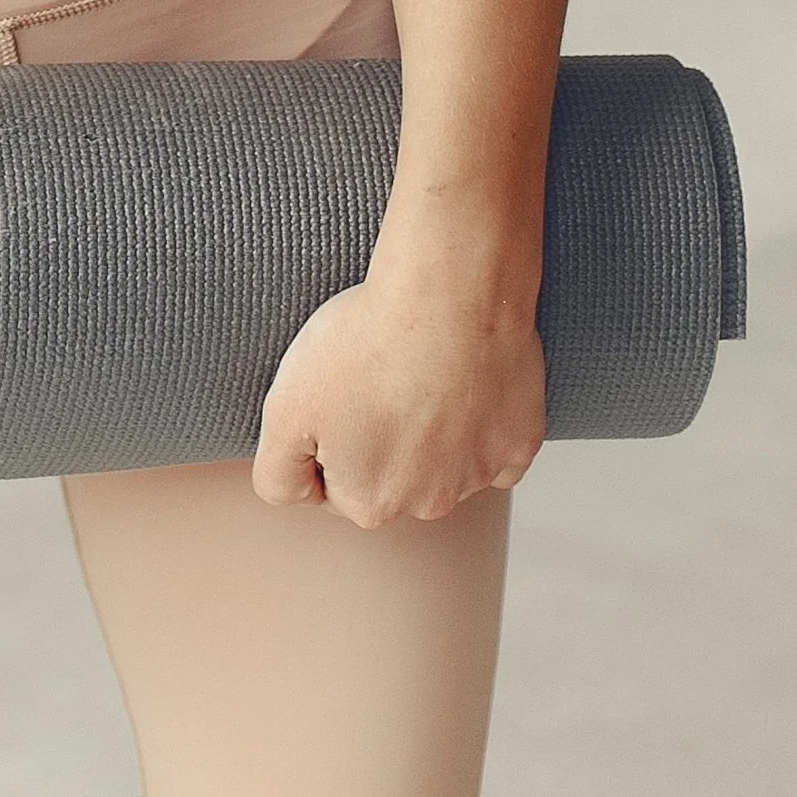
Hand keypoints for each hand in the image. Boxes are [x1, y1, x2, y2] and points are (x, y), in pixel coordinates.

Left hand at [251, 268, 543, 526]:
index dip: (328, 433)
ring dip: (429, 425)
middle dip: (378, 436)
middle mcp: (429, 504)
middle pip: (391, 476)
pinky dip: (479, 416)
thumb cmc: (366, 343)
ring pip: (442, 459)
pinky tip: (465, 378)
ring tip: (418, 366)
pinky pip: (493, 442)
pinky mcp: (520, 440)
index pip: (334, 483)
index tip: (338, 391)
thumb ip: (276, 473)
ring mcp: (480, 473)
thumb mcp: (284, 407)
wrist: (449, 292)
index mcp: (370, 503)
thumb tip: (294, 494)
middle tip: (375, 375)